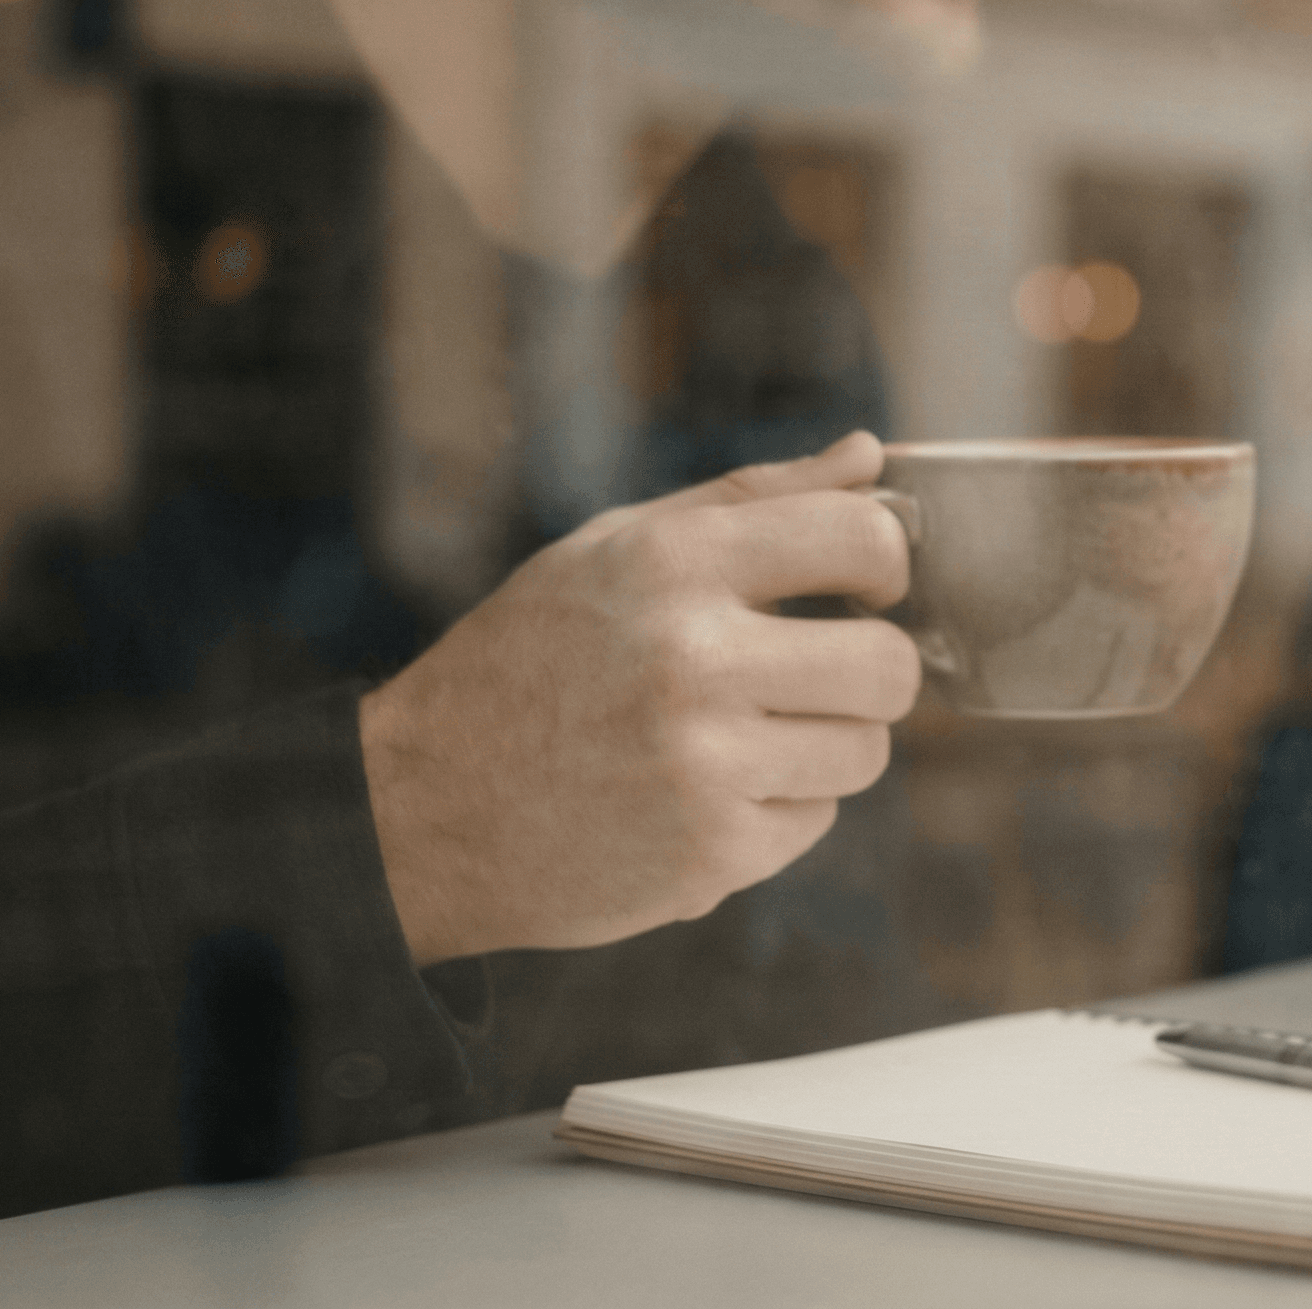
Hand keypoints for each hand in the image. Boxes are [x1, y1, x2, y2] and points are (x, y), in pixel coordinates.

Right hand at [358, 431, 917, 964]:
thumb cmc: (531, 663)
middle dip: (871, 675)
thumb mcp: (615, 549)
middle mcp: (693, 658)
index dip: (888, 568)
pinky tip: (703, 796)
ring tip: (742, 740)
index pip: (862, 538)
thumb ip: (751, 499)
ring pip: (866, 751)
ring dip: (825, 748)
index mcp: (674, 562)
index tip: (865, 592)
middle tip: (818, 680)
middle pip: (889, 666)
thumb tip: (869, 456)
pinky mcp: (710, 853)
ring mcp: (704, 764)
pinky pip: (815, 821)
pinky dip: (777, 812)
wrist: (422, 807)